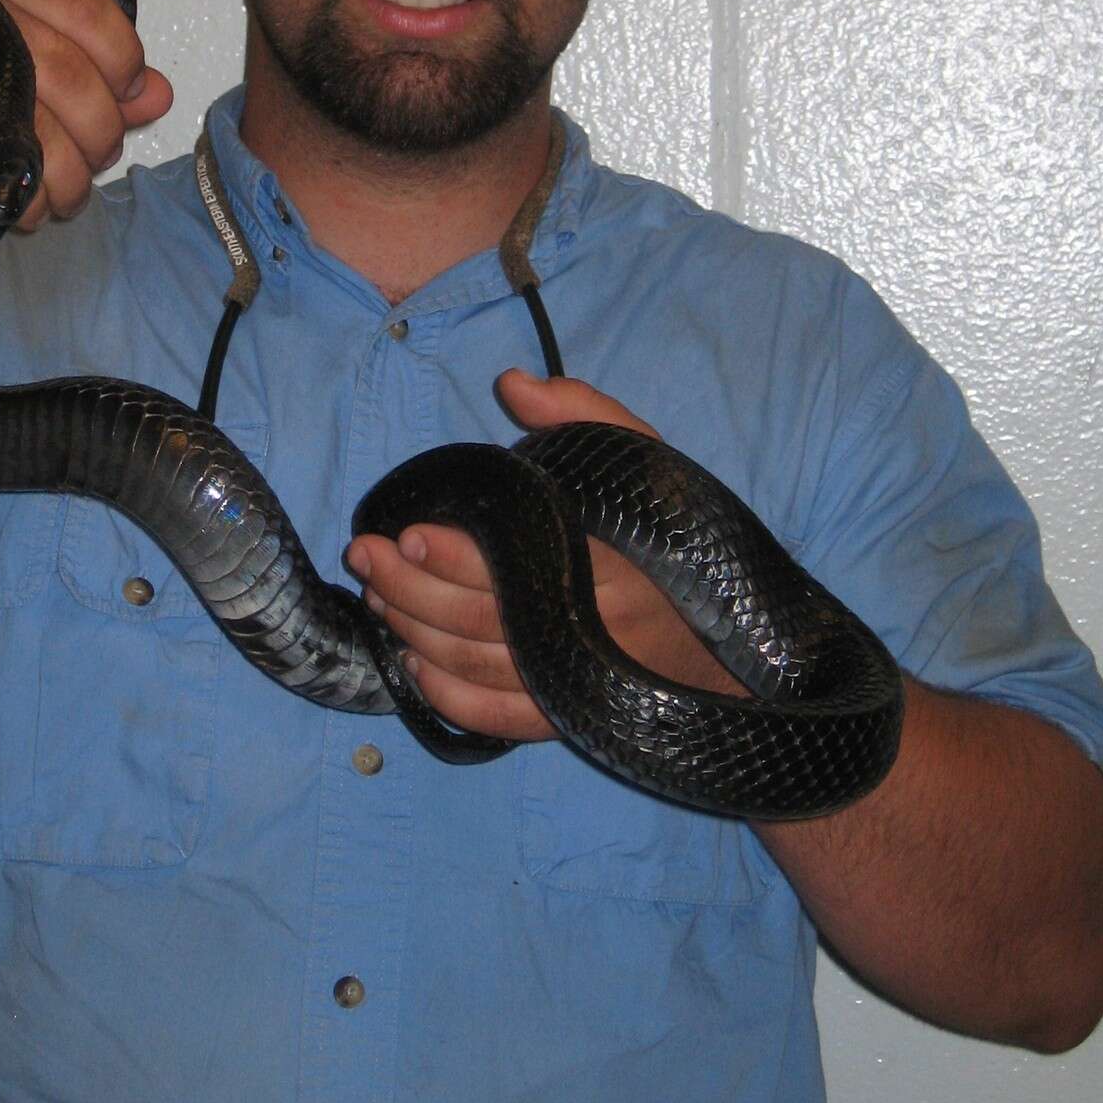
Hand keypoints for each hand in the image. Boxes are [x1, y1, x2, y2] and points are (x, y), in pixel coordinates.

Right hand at [0, 0, 172, 237]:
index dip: (123, 59)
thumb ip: (96, 90)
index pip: (89, 7)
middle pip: (76, 71)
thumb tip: (157, 92)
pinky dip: (26, 199)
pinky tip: (16, 207)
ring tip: (55, 196)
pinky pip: (5, 158)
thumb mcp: (32, 103)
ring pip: (47, 119)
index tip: (126, 99)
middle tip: (89, 164)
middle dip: (99, 135)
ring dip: (68, 178)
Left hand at [347, 370, 739, 738]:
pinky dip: (450, 699)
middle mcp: (590, 629)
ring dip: (414, 634)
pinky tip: (414, 669)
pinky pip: (500, 718)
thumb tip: (512, 384)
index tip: (408, 532)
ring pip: (478, 668)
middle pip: (478, 620)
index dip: (453, 553)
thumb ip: (582, 413)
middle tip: (366, 557)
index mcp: (608, 563)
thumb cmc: (676, 538)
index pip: (514, 563)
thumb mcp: (644, 460)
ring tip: (376, 598)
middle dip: (409, 590)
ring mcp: (578, 680)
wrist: (737, 636)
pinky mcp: (571, 717)